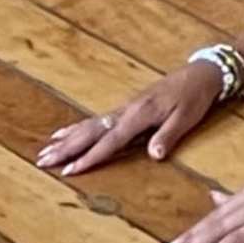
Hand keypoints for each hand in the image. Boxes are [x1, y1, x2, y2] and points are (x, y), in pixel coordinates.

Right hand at [38, 55, 240, 178]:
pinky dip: (76, 128)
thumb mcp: (188, 117)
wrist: (202, 72)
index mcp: (140, 114)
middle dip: (66, 148)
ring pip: (89, 125)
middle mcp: (126, 110)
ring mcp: (124, 108)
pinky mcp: (126, 107)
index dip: (90, 157)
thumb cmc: (195, 97)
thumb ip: (168, 136)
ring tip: (44, 151)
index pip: (110, 140)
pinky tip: (63, 133)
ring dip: (66, 139)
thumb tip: (153, 155)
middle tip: (42, 161)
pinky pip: (95, 119)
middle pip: (91, 131)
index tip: (68, 170)